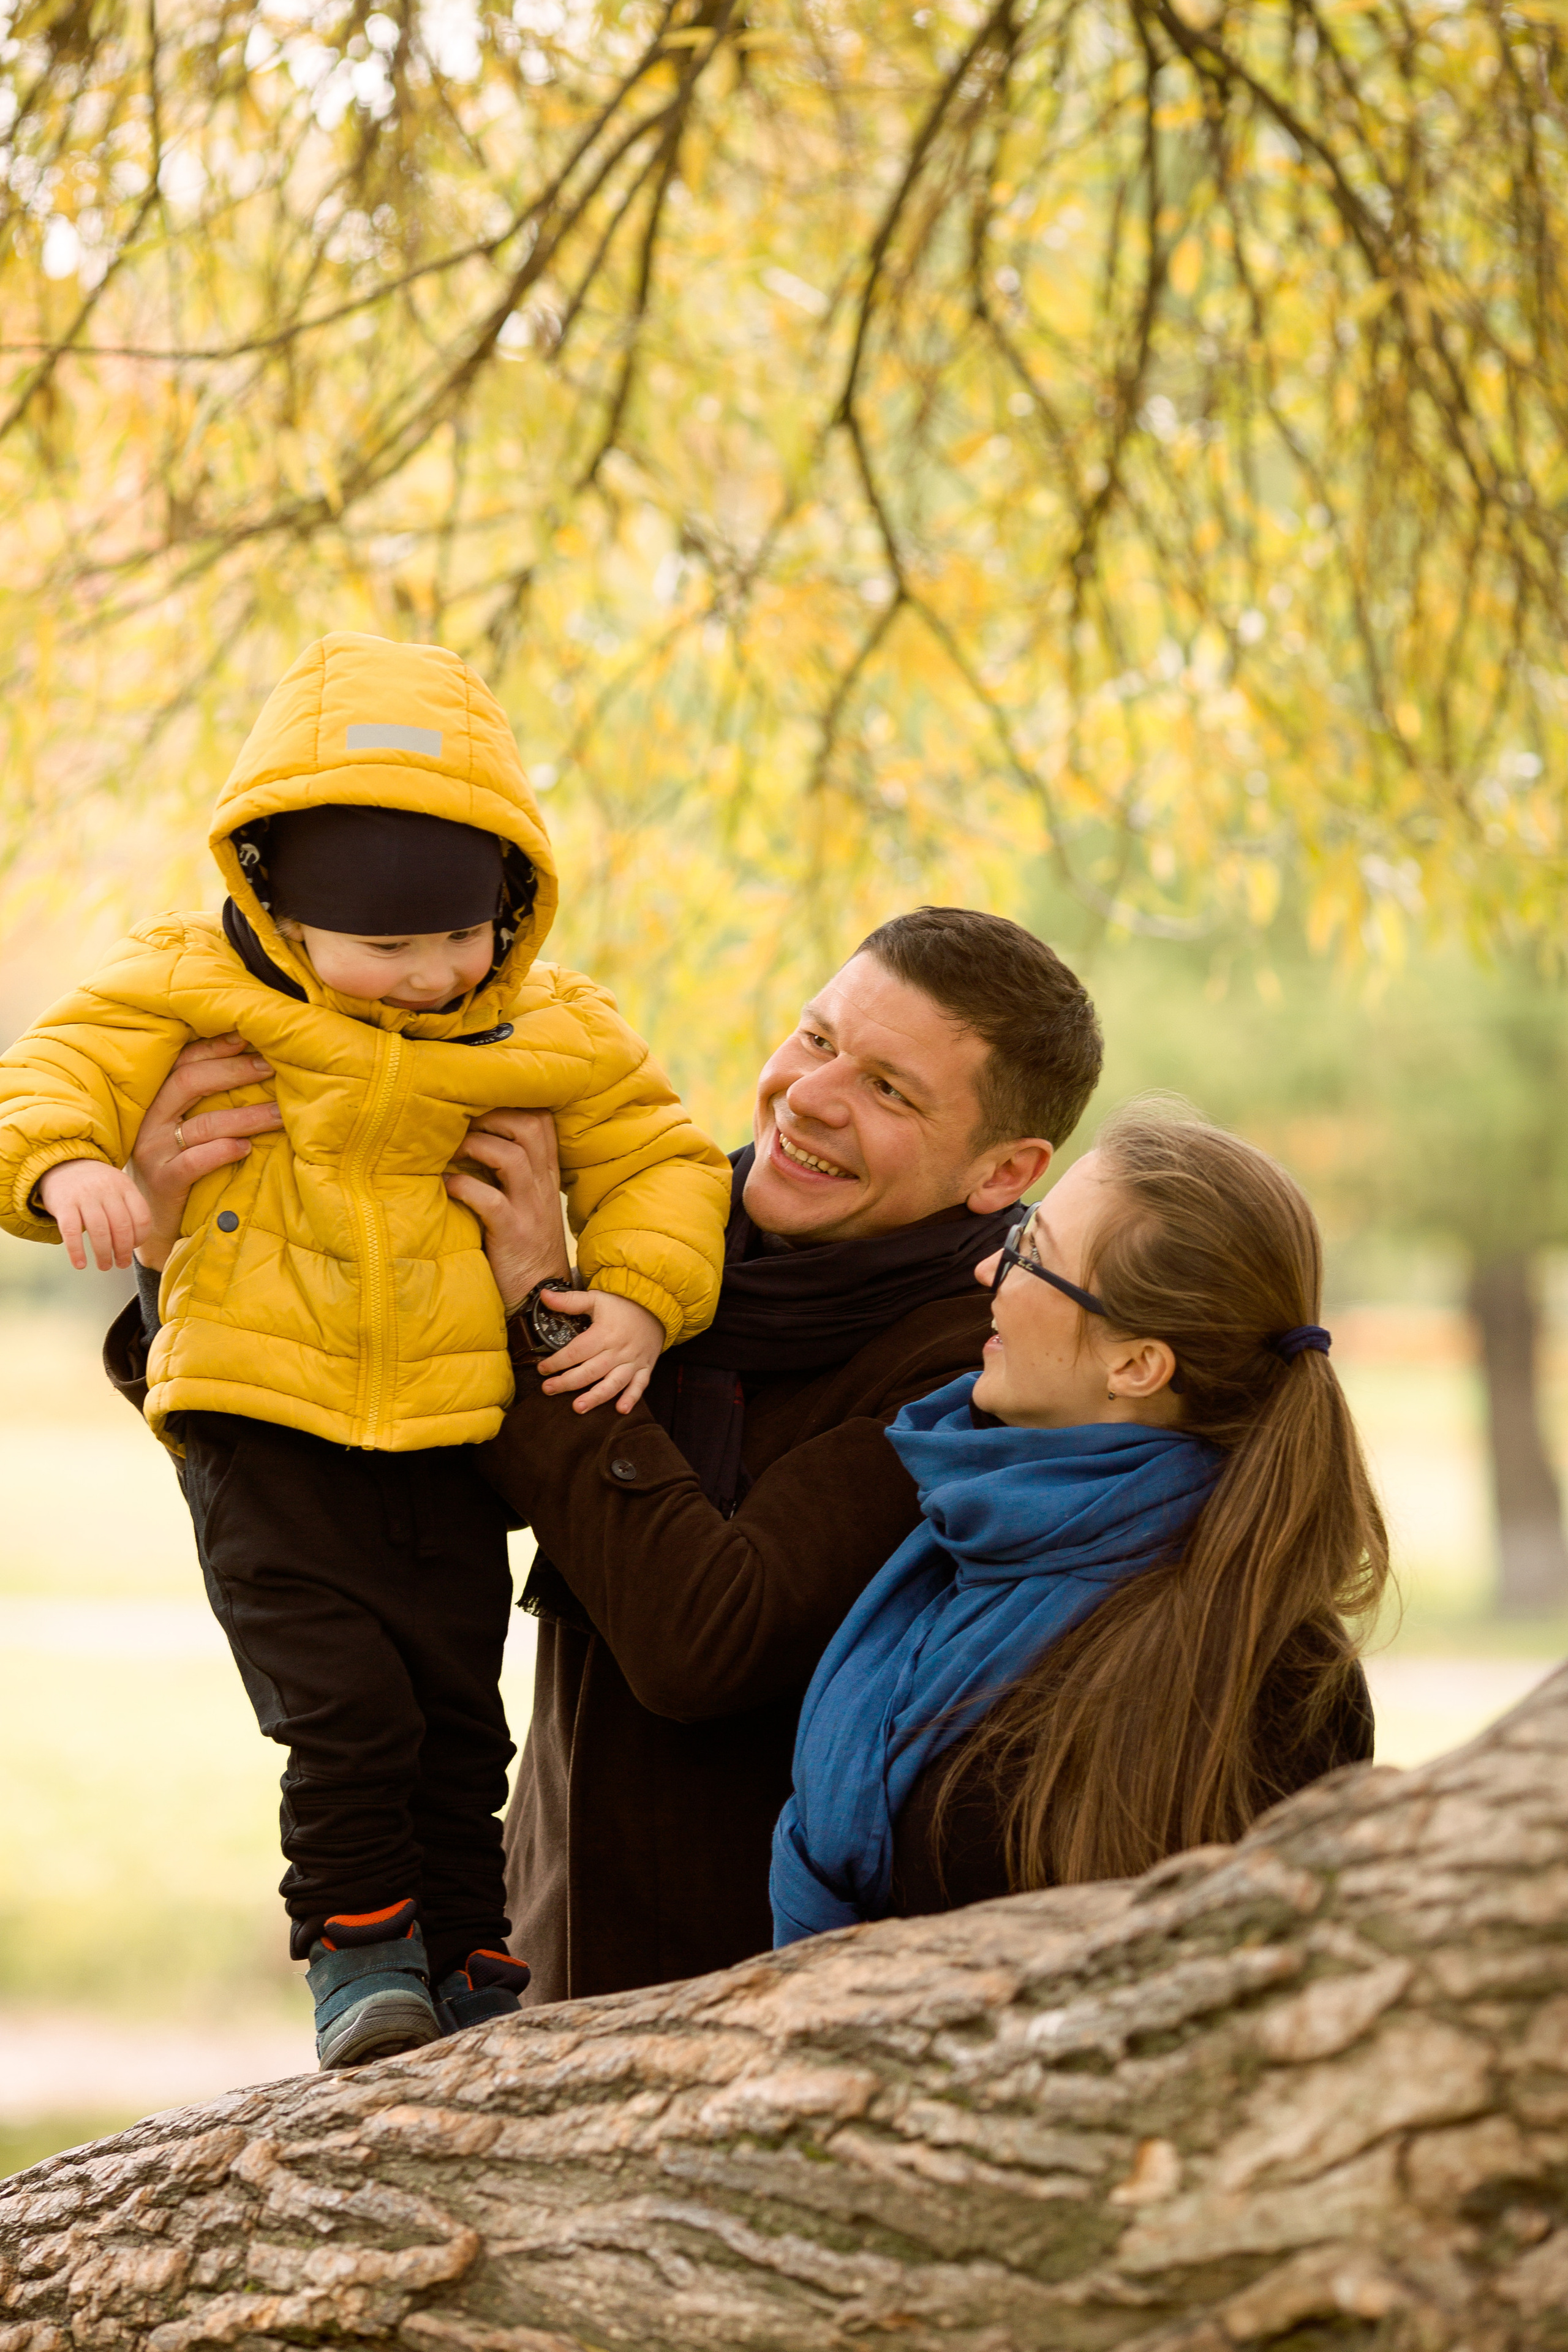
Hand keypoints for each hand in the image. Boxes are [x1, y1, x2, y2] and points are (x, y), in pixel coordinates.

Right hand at [39, 1159, 151, 1270]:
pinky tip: (80, 1264)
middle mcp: (106, 1190)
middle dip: (123, 1251)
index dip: (141, 1238)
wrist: (62, 1164)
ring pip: (99, 1231)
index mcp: (125, 1186)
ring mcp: (84, 1196)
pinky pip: (71, 1231)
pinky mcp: (63, 1204)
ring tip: (105, 1266)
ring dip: (103, 1254)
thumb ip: (128, 1208)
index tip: (134, 1248)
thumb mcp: (118, 1186)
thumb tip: (134, 1245)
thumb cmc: (96, 1184)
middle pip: (121, 1226)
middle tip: (122, 1263)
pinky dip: (76, 1251)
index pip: (141, 1217)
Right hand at [128, 1034, 282, 1269]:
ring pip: (203, 1124)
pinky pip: (194, 1162)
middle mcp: (151, 1120)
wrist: (147, 1221)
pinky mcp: (164, 1182)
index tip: (249, 1037)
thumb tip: (256, 1065)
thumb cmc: (177, 1166)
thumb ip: (206, 1100)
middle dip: (235, 1071)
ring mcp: (154, 1152)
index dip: (215, 1047)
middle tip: (272, 1067)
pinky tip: (246, 1149)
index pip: (182, 1062)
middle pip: (190, 1082)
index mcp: (155, 1099)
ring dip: (247, 1117)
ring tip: (281, 1114)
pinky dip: (223, 1152)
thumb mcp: (183, 1128)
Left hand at [444, 1108, 566, 1311]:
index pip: (542, 1119)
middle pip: (531, 1126)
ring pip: (512, 1155)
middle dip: (492, 1116)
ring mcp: (530, 1208)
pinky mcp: (512, 1232)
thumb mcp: (527, 1202)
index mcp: (547, 1174)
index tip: (478, 1107)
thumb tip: (469, 1139)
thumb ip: (511, 1173)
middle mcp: (543, 1185)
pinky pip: (489, 1198)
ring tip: (451, 1153)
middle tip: (461, 1127)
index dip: (510, 1103)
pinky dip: (462, 1185)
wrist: (540, 1296)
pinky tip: (445, 1186)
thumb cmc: (523, 1245)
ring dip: (475, 1146)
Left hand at [537, 1289, 665, 1414]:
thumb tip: (544, 1295)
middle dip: (567, 1382)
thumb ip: (569, 1301)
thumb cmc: (623, 1304)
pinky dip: (631, 1398)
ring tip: (578, 1407)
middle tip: (549, 1389)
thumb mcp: (596, 1298)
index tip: (543, 1369)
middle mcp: (618, 1350)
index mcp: (604, 1333)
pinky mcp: (645, 1368)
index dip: (557, 1361)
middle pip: (590, 1371)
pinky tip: (621, 1410)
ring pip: (613, 1383)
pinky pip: (639, 1386)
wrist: (657, 1305)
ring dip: (596, 1397)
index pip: (576, 1351)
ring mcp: (633, 1361)